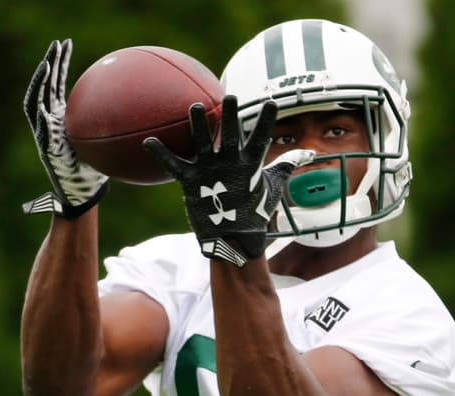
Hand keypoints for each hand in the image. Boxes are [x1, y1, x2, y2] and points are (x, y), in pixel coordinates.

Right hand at [22, 39, 108, 217]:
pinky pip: (41, 133)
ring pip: (35, 104)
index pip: (56, 84)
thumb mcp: (107, 143)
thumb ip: (114, 126)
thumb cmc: (96, 171)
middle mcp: (48, 123)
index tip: (65, 43)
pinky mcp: (45, 151)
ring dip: (39, 85)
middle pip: (43, 87)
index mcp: (60, 117)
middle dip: (49, 64)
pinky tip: (45, 109)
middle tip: (57, 44)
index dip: (59, 64)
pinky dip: (41, 119)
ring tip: (47, 67)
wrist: (82, 195)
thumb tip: (143, 111)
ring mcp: (44, 135)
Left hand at [143, 97, 313, 266]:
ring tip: (193, 106)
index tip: (270, 102)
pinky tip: (147, 141)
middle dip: (231, 114)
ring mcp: (210, 172)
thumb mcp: (273, 188)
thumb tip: (306, 154)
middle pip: (232, 133)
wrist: (232, 240)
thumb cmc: (255, 213)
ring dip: (198, 124)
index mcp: (251, 165)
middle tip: (229, 97)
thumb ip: (285, 167)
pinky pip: (174, 165)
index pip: (262, 137)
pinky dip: (160, 154)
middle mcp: (230, 164)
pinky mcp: (191, 183)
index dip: (266, 120)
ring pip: (203, 142)